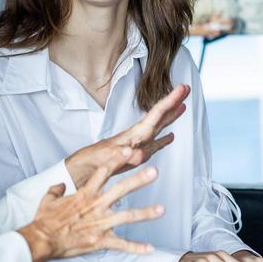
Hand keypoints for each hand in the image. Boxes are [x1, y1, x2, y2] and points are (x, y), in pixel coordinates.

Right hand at [18, 166, 163, 261]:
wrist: (42, 240)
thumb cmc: (44, 221)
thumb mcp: (47, 199)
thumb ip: (56, 189)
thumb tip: (59, 185)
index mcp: (85, 193)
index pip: (104, 171)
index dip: (117, 159)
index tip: (130, 149)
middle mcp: (96, 206)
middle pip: (121, 189)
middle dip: (139, 179)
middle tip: (155, 171)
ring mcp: (100, 223)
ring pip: (127, 216)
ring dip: (146, 213)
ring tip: (162, 209)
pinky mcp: (100, 241)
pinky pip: (121, 244)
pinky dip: (136, 248)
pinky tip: (150, 249)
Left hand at [63, 84, 188, 187]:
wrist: (75, 173)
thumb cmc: (87, 166)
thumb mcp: (103, 161)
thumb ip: (121, 156)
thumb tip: (139, 153)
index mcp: (130, 136)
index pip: (153, 116)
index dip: (168, 102)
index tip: (181, 88)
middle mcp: (135, 138)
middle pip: (157, 118)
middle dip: (171, 103)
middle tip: (187, 88)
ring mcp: (135, 146)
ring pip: (157, 129)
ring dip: (170, 118)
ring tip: (183, 107)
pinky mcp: (133, 157)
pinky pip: (153, 146)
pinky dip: (163, 140)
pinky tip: (171, 137)